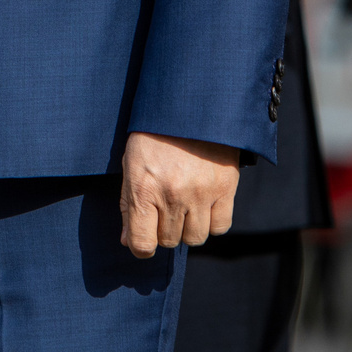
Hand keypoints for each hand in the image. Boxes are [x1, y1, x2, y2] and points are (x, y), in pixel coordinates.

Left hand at [118, 131, 237, 257]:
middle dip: (164, 230)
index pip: (142, 244)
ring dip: (188, 228)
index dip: (141, 246)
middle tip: (166, 207)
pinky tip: (205, 205)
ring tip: (186, 206)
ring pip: (195, 238)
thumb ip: (128, 206)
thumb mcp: (131, 164)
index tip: (144, 236)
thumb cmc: (154, 135)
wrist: (190, 106)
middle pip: (169, 241)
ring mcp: (201, 193)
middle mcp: (172, 196)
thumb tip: (126, 241)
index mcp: (144, 189)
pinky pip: (221, 227)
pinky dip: (212, 222)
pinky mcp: (225, 188)